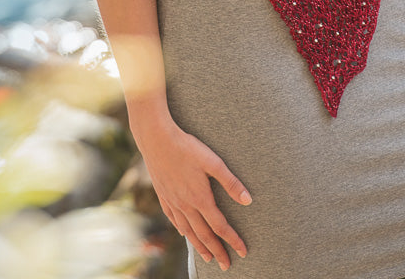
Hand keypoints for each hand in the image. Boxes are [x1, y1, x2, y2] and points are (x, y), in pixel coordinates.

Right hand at [131, 108, 250, 269]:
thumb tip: (248, 200)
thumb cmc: (187, 147)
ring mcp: (172, 202)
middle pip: (204, 235)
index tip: (243, 251)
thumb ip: (230, 182)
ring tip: (207, 257)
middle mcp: (186, 205)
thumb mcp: (213, 162)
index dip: (233, 240)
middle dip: (217, 251)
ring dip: (199, 246)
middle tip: (227, 265)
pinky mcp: (163, 195)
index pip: (220, 226)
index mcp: (200, 199)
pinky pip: (173, 219)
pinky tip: (184, 233)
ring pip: (188, 231)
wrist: (156, 139)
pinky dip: (181, 230)